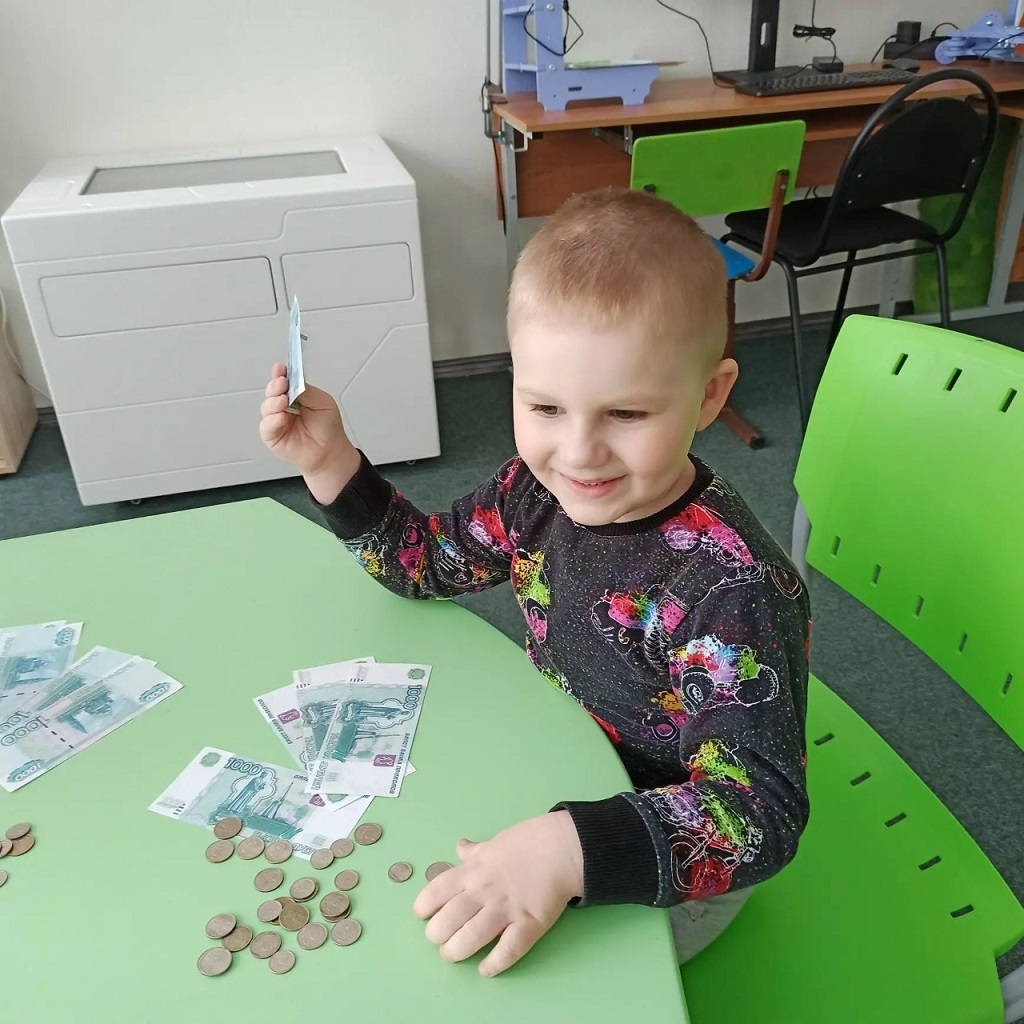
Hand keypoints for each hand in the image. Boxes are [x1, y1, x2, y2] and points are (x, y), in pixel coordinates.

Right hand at [258, 363, 359, 502]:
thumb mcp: (322, 402)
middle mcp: (283, 406)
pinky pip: (266, 426)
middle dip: (275, 386)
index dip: (279, 373)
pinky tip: (281, 417)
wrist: (330, 451)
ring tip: (283, 401)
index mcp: (295, 395)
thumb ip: (306, 391)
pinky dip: (272, 420)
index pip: (283, 380)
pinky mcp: (272, 436)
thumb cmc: (328, 428)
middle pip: (271, 391)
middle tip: (282, 383)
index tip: (280, 368)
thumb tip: (292, 381)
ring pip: (266, 407)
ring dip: (273, 402)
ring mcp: (276, 420)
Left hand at [413, 811, 583, 977]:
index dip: (423, 907)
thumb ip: (474, 851)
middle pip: (448, 919)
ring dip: (456, 951)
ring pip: (471, 937)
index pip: (436, 891)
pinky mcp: (529, 924)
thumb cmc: (527, 842)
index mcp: (473, 870)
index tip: (423, 915)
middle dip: (436, 935)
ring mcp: (506, 909)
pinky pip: (508, 950)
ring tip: (452, 954)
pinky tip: (485, 969)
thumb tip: (459, 847)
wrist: (563, 847)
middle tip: (439, 939)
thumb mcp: (494, 842)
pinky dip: (494, 964)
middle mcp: (484, 891)